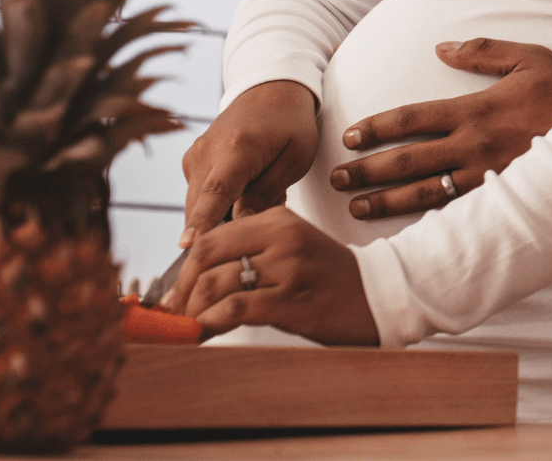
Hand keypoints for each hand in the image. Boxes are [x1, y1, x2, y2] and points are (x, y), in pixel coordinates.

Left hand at [158, 206, 378, 345]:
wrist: (378, 295)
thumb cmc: (329, 277)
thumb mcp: (291, 248)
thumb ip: (250, 250)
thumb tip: (196, 275)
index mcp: (277, 218)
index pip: (210, 237)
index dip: (183, 269)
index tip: (174, 293)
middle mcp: (281, 237)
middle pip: (205, 257)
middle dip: (181, 290)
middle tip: (173, 314)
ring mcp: (287, 267)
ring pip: (215, 284)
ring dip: (191, 311)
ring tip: (187, 327)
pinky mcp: (290, 299)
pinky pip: (234, 309)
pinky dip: (209, 323)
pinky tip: (204, 333)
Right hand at [178, 80, 318, 247]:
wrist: (270, 90)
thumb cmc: (290, 124)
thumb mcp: (295, 159)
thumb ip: (267, 194)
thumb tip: (240, 225)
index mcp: (237, 150)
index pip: (215, 193)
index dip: (202, 222)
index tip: (187, 247)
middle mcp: (206, 152)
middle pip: (201, 208)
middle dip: (222, 229)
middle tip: (258, 221)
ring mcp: (194, 155)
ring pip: (198, 205)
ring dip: (222, 216)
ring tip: (257, 196)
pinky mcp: (190, 161)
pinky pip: (199, 196)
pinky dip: (217, 204)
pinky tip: (244, 190)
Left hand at [327, 39, 551, 220]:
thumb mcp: (531, 57)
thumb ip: (483, 52)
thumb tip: (441, 47)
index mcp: (476, 109)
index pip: (412, 118)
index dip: (377, 127)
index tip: (350, 136)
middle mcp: (475, 146)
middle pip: (408, 160)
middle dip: (368, 170)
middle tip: (336, 179)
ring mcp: (488, 177)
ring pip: (425, 193)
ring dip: (387, 201)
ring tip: (357, 208)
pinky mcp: (503, 199)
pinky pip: (457, 213)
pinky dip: (427, 222)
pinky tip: (408, 230)